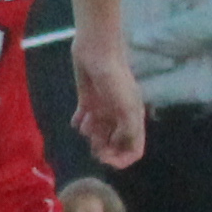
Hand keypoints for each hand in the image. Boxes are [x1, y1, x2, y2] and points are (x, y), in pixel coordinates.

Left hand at [70, 56, 145, 170]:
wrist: (96, 52)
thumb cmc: (114, 78)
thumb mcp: (127, 106)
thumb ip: (129, 128)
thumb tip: (121, 146)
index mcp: (133, 119)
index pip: (133, 149)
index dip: (121, 158)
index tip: (105, 158)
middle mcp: (120, 116)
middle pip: (115, 144)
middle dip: (104, 148)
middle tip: (93, 143)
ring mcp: (104, 109)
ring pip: (99, 133)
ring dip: (92, 135)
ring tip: (87, 124)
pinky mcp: (88, 100)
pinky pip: (84, 120)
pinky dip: (80, 123)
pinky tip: (77, 120)